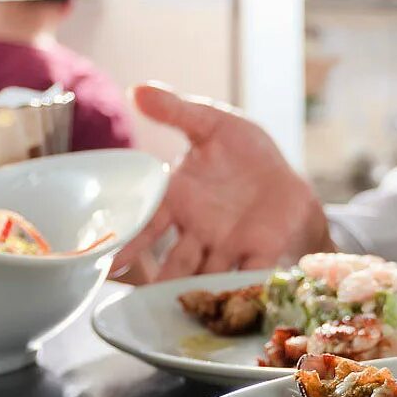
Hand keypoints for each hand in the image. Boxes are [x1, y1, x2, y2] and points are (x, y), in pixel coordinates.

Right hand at [110, 83, 331, 282]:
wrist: (288, 181)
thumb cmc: (246, 155)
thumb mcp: (213, 124)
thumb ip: (177, 111)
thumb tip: (137, 88)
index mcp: (180, 200)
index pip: (149, 223)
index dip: (130, 242)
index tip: (108, 261)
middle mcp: (198, 231)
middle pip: (175, 261)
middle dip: (163, 281)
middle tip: (145, 304)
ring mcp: (229, 246)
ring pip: (206, 274)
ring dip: (196, 291)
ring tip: (184, 308)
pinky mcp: (259, 253)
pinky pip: (249, 273)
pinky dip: (243, 287)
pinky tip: (238, 302)